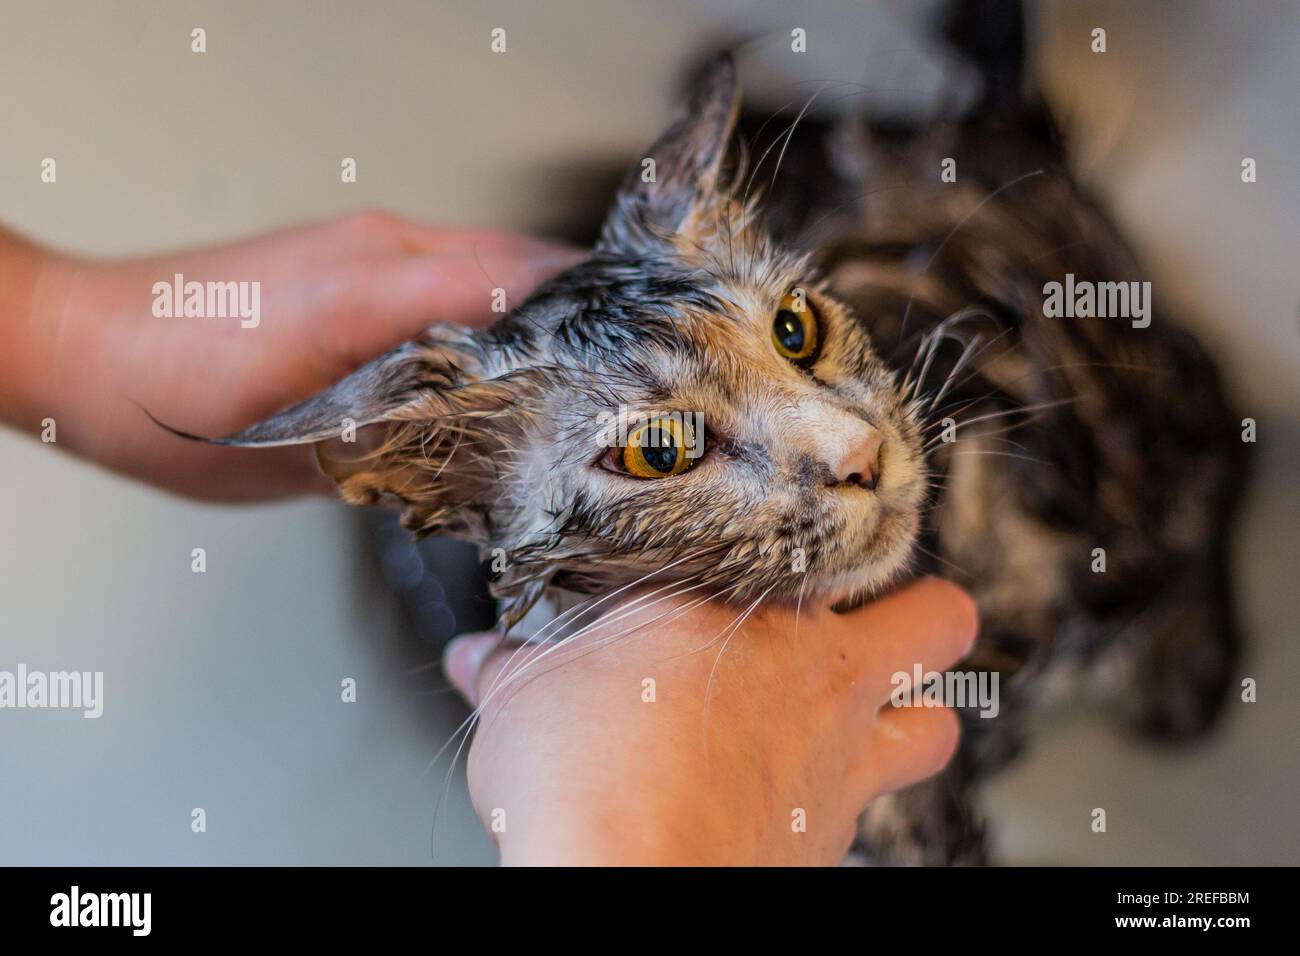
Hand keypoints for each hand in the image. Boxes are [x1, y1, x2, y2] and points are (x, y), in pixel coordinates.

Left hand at [0, 213, 580, 499]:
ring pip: (484, 257)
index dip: (586, 321)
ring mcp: (358, 241)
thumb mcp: (288, 458)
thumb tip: (472, 461)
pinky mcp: (342, 252)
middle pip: (517, 260)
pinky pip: (442, 264)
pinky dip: (485, 298)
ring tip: (572, 363)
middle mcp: (371, 248)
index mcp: (363, 293)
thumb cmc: (157, 399)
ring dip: (535, 301)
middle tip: (621, 370)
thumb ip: (393, 450)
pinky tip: (492, 349)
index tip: (631, 360)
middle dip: (578, 310)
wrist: (80, 343)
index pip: (514, 283)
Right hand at [444, 577, 977, 865]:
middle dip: (920, 617)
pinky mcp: (838, 834)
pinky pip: (882, 804)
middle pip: (939, 616)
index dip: (803, 551)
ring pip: (940, 720)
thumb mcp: (528, 699)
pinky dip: (854, 797)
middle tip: (877, 625)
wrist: (631, 874)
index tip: (772, 567)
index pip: (811, 539)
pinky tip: (807, 799)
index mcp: (745, 605)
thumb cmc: (590, 773)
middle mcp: (818, 670)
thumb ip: (511, 668)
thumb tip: (478, 659)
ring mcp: (844, 755)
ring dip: (916, 714)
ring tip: (873, 715)